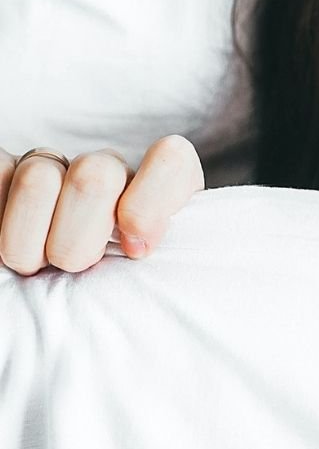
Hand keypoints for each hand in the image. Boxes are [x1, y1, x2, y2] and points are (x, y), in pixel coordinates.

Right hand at [0, 135, 203, 275]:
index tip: (135, 249)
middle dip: (78, 239)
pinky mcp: (6, 170)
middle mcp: (108, 171)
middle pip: (96, 177)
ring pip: (39, 180)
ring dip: (30, 242)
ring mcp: (54, 167)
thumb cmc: (110, 288)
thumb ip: (157, 261)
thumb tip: (138, 247)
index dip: (151, 203)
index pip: (171, 161)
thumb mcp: (149, 278)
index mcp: (157, 190)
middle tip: (73, 266)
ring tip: (36, 265)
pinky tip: (10, 242)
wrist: (43, 284)